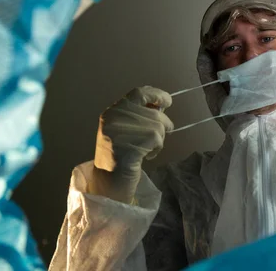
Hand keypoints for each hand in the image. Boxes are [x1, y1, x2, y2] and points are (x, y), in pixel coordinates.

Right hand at [89, 86, 172, 202]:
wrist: (109, 183)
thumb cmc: (119, 155)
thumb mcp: (124, 129)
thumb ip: (139, 115)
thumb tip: (161, 104)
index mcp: (112, 112)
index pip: (139, 93)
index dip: (156, 95)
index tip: (167, 100)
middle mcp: (115, 118)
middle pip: (154, 112)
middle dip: (163, 123)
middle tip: (164, 133)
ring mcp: (122, 131)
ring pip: (158, 126)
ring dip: (160, 139)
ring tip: (148, 149)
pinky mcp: (132, 144)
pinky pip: (158, 139)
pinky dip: (157, 148)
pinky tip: (147, 156)